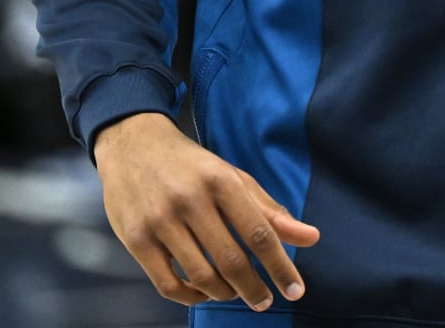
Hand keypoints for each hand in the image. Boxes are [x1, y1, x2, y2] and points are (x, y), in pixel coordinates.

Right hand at [93, 112, 319, 309]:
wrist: (133, 143)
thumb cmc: (191, 166)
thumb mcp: (233, 177)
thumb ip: (270, 211)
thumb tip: (312, 238)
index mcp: (221, 180)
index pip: (259, 233)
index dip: (280, 267)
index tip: (295, 291)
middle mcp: (190, 199)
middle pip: (231, 261)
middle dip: (254, 290)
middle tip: (264, 301)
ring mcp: (159, 220)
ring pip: (201, 277)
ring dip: (224, 294)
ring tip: (233, 292)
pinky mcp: (135, 238)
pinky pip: (167, 285)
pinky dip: (190, 297)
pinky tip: (203, 292)